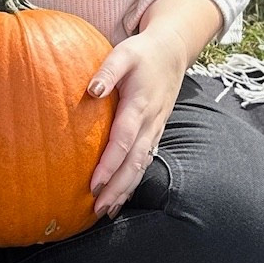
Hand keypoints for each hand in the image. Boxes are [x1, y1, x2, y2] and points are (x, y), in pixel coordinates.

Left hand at [86, 26, 189, 220]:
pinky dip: (133, 182)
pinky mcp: (156, 133)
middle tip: (97, 208)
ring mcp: (156, 130)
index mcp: (140, 106)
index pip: (124, 141)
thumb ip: (107, 71)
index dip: (110, 164)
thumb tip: (91, 91)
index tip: (94, 183)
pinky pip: (145, 162)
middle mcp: (150, 123)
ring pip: (142, 167)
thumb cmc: (143, 53)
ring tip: (105, 210)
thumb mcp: (124, 53)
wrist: (173, 52)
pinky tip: (120, 197)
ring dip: (125, 190)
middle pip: (135, 163)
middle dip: (117, 188)